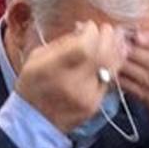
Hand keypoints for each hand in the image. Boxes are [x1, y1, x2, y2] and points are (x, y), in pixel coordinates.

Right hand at [15, 21, 129, 133]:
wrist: (33, 121)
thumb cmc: (32, 84)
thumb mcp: (37, 57)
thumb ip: (63, 43)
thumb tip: (84, 31)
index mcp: (52, 69)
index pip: (84, 46)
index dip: (91, 32)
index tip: (89, 26)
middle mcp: (71, 84)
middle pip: (102, 55)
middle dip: (108, 37)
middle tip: (107, 28)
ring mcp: (86, 97)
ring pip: (110, 68)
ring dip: (116, 50)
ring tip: (115, 38)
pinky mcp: (94, 106)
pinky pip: (109, 81)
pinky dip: (112, 66)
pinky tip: (112, 56)